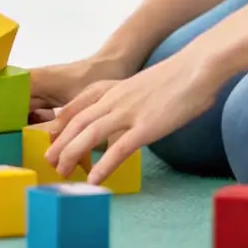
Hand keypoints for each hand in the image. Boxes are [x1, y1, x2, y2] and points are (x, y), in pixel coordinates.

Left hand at [46, 50, 222, 183]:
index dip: (61, 123)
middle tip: (50, 161)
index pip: (77, 106)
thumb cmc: (177, 78)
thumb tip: (128, 116)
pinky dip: (103, 166)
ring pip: (89, 135)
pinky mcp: (145, 127)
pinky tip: (94, 180)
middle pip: (77, 122)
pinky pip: (118, 150)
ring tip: (62, 172)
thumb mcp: (142, 85)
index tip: (51, 137)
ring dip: (72, 155)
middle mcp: (114, 99)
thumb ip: (129, 99)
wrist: (197, 68)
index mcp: (113, 87)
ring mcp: (128, 112)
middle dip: (60, 143)